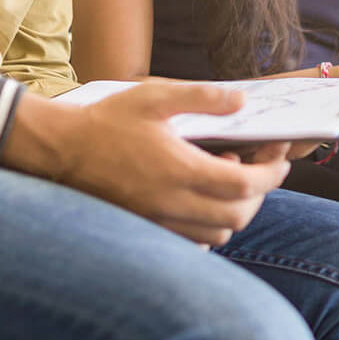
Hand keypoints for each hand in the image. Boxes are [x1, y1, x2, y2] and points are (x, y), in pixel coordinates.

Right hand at [5, 82, 291, 245]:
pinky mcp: (149, 231)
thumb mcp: (154, 97)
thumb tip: (241, 101)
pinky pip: (195, 242)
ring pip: (220, 233)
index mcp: (180, 170)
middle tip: (256, 166)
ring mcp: (160, 222)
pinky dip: (210, 226)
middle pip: (240, 215)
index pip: (246, 185)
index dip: (271, 173)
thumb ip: (201, 97)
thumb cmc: (106, 121)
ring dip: (234, 210)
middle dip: (259, 193)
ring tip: (222, 178)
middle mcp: (174, 203)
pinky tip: (200, 199)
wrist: (59, 151)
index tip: (278, 158)